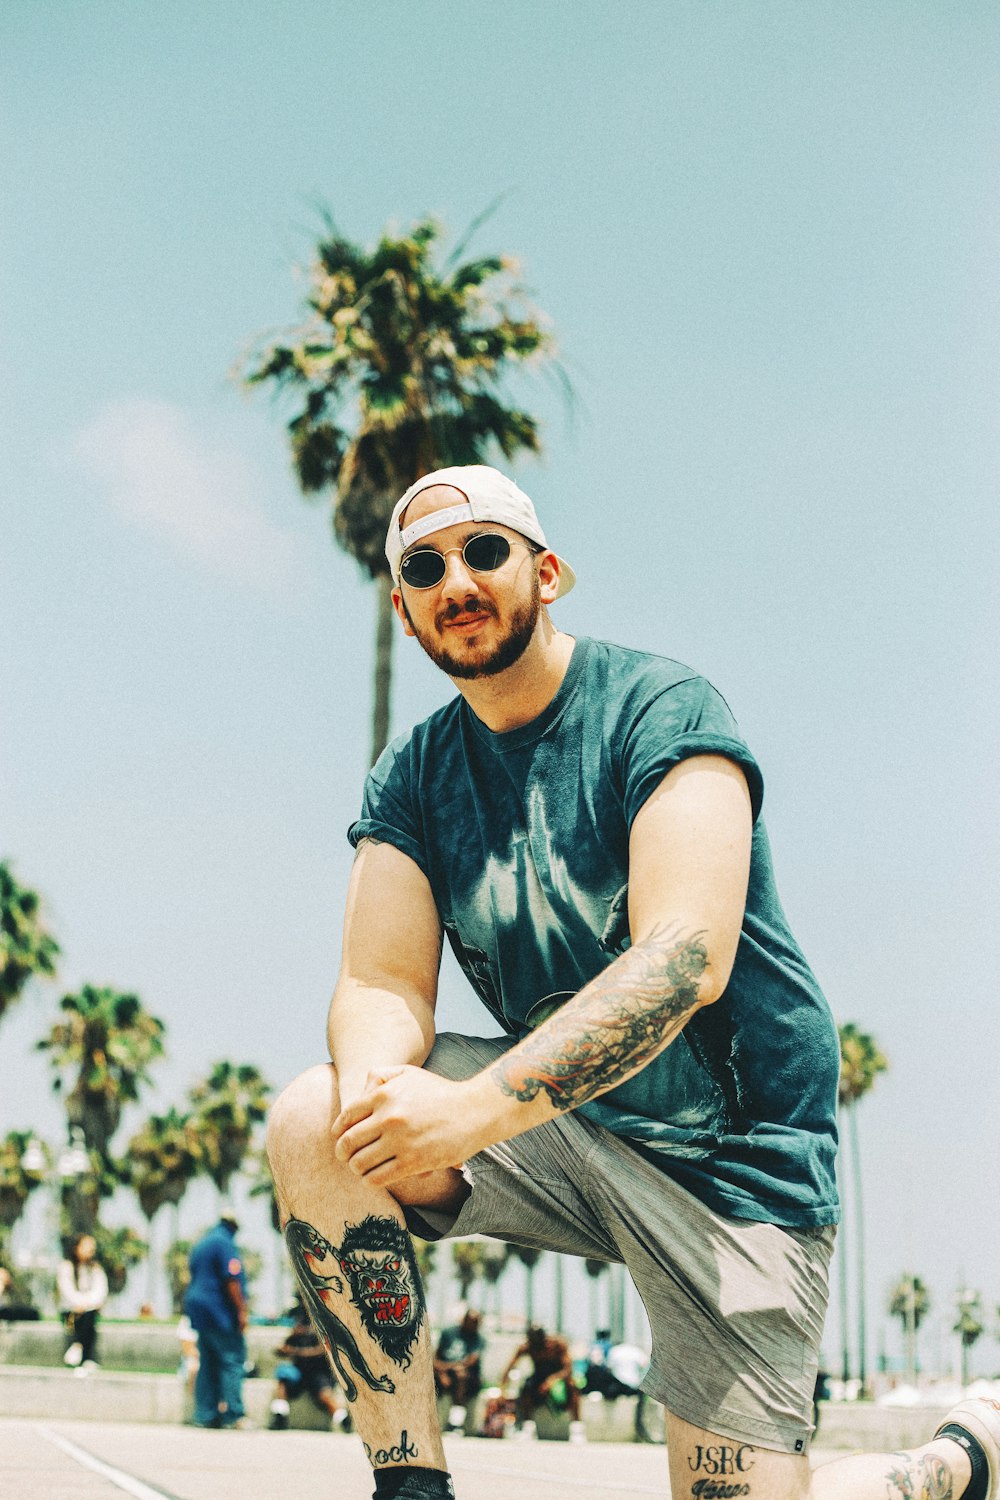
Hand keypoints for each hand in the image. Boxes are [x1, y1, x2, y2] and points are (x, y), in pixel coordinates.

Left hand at [332, 1066, 491, 1186]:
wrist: (473, 1111)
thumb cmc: (439, 1092)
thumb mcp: (409, 1073)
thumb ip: (381, 1075)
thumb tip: (359, 1091)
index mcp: (384, 1094)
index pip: (346, 1116)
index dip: (338, 1130)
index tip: (340, 1138)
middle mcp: (389, 1117)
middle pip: (348, 1142)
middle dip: (342, 1152)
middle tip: (345, 1157)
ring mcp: (400, 1141)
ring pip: (359, 1163)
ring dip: (355, 1168)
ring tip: (360, 1167)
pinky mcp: (413, 1163)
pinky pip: (377, 1178)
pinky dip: (369, 1180)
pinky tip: (373, 1176)